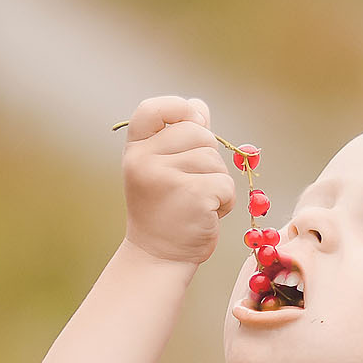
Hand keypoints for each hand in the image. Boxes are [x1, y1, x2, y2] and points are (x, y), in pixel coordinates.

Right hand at [121, 96, 234, 266]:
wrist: (159, 256)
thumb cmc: (166, 210)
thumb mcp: (165, 169)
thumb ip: (182, 136)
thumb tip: (199, 106)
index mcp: (136, 149)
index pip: (153, 109)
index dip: (179, 109)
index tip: (194, 123)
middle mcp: (144, 159)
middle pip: (198, 132)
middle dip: (208, 157)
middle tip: (193, 184)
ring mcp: (165, 177)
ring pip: (215, 160)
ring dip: (217, 183)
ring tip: (197, 203)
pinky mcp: (192, 195)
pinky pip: (226, 184)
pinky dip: (226, 202)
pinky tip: (207, 215)